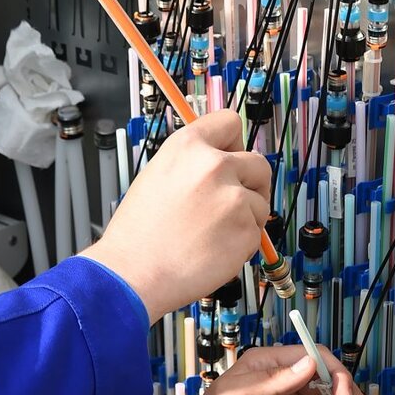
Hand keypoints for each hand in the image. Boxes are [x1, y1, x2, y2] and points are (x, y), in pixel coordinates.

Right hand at [81, 110, 268, 321]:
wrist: (133, 273)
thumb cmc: (138, 233)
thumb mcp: (157, 176)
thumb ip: (192, 163)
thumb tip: (222, 162)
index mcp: (187, 146)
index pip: (230, 122)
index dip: (232, 143)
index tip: (231, 157)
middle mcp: (214, 165)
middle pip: (258, 163)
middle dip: (249, 183)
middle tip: (228, 204)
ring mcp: (234, 197)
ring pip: (261, 202)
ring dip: (245, 217)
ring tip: (211, 232)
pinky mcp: (247, 229)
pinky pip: (257, 232)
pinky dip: (241, 242)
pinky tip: (213, 248)